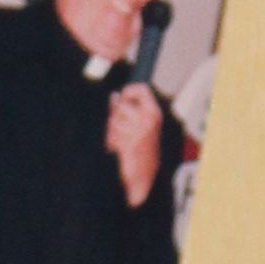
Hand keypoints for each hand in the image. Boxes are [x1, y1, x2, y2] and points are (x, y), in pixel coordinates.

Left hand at [105, 82, 163, 203]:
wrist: (144, 174)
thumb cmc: (140, 149)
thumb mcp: (138, 124)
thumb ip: (126, 108)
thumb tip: (114, 96)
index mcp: (153, 113)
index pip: (141, 89)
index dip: (128, 91)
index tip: (122, 98)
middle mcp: (148, 120)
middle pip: (122, 104)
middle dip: (115, 115)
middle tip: (120, 128)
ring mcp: (138, 131)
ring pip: (114, 119)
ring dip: (112, 130)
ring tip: (120, 140)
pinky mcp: (128, 142)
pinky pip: (112, 134)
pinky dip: (111, 141)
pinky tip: (117, 148)